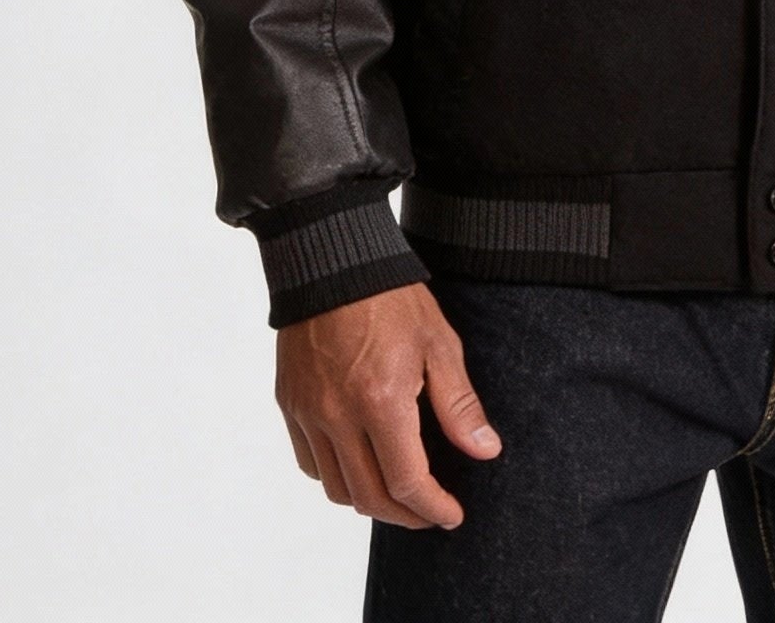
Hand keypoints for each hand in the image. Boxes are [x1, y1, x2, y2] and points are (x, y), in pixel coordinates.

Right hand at [275, 280, 501, 526]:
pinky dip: (335, 475)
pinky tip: (359, 463)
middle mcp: (338, 415)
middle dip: (405, 515)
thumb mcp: (439, 343)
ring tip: (398, 492)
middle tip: (430, 512)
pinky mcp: (290, 402)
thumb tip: (485, 451)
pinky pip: (309, 461)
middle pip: (369, 497)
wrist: (332, 259)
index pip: (406, 483)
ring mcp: (308, 411)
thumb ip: (459, 404)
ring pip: (335, 487)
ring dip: (369, 500)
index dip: (432, 508)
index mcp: (380, 401)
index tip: (451, 515)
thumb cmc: (391, 297)